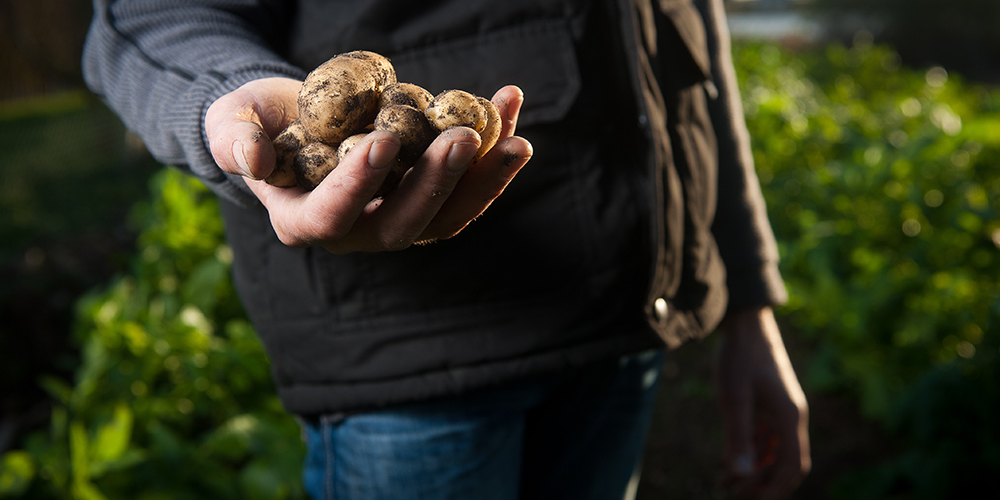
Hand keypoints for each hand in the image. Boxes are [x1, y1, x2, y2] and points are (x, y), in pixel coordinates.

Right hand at [205, 78, 531, 252]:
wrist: (291, 118)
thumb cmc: (254, 121)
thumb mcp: (230, 123)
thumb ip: (234, 140)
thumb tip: (253, 160)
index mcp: (303, 220)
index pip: (332, 215)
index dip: (359, 184)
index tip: (385, 140)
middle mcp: (356, 231)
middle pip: (404, 225)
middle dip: (437, 183)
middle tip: (465, 137)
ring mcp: (396, 217)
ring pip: (447, 216)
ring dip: (483, 180)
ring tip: (516, 139)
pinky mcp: (426, 197)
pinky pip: (465, 186)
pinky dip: (491, 154)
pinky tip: (510, 107)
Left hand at [714, 306, 810, 498]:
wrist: (744, 322)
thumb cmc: (739, 357)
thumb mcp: (734, 399)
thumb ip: (738, 437)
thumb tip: (741, 476)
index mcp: (790, 417)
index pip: (793, 466)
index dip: (775, 488)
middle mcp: (791, 416)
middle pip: (785, 463)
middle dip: (762, 483)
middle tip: (733, 495)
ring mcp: (781, 409)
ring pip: (773, 451)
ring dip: (753, 470)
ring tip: (725, 485)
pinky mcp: (769, 402)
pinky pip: (765, 436)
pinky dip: (750, 452)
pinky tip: (728, 461)